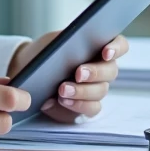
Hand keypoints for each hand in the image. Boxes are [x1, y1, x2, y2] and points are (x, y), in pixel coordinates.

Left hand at [8, 32, 128, 123]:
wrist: (30, 73)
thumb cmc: (45, 53)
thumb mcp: (51, 42)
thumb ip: (63, 42)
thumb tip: (67, 49)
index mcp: (98, 47)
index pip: (119, 45)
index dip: (116, 48)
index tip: (105, 53)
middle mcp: (102, 68)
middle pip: (111, 71)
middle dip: (95, 72)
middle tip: (78, 73)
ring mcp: (96, 88)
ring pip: (100, 91)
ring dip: (82, 91)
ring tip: (63, 89)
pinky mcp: (87, 106)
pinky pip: (91, 108)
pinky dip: (78, 105)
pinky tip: (63, 101)